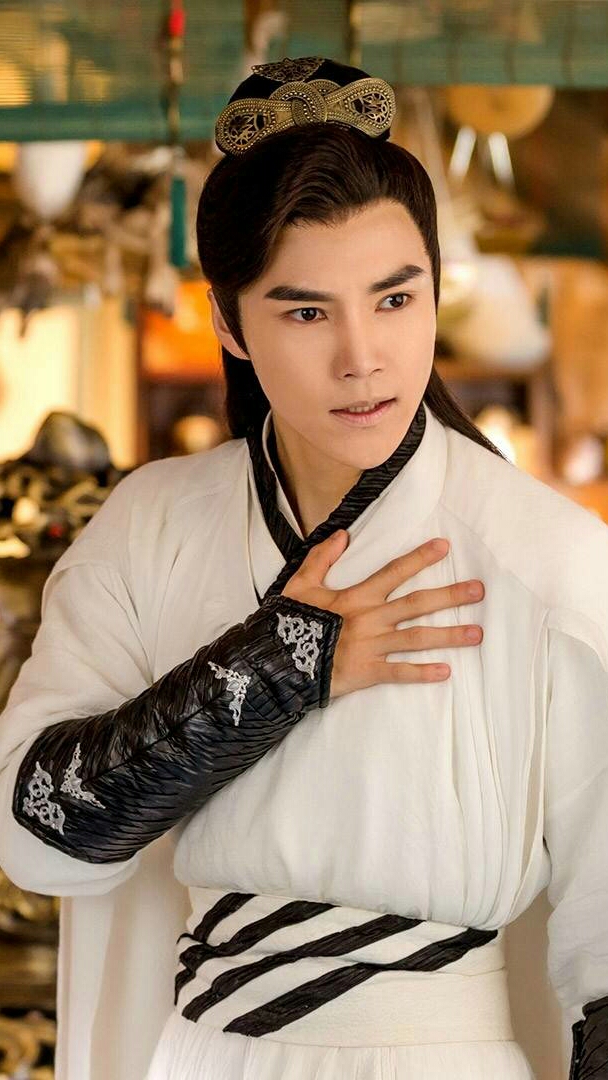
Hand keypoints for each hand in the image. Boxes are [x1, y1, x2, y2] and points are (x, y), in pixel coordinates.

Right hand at [281, 531, 483, 698]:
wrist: (279, 662)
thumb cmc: (290, 623)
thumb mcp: (300, 585)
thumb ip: (321, 559)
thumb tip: (341, 534)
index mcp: (357, 596)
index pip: (394, 572)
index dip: (420, 558)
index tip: (445, 547)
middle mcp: (371, 619)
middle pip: (418, 604)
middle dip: (450, 596)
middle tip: (479, 591)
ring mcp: (372, 646)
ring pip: (418, 638)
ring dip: (449, 635)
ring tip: (477, 633)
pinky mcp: (369, 672)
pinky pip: (401, 672)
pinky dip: (423, 673)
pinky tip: (446, 672)